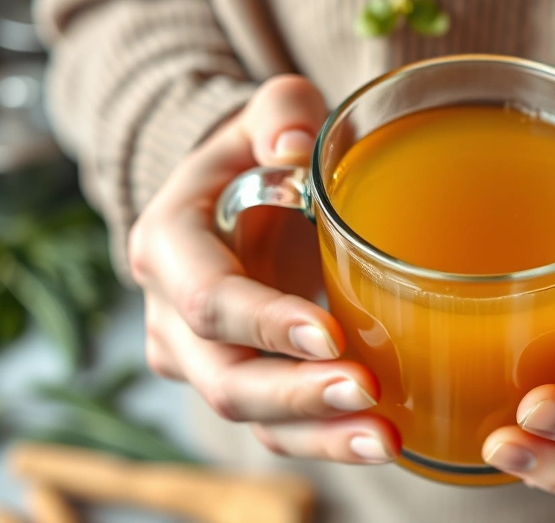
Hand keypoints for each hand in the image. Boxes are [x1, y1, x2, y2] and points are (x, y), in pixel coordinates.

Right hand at [129, 75, 398, 463]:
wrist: (238, 198)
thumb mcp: (264, 116)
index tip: (330, 334)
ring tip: (384, 438)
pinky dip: (325, 440)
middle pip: (225, 377)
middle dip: (296, 394)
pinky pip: (277, 428)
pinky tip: (378, 439)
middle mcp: (173, 317)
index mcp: (170, 246)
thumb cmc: (258, 156)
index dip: (264, 322)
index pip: (209, 298)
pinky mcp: (240, 384)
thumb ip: (278, 114)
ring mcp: (201, 360)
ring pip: (251, 417)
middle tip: (368, 392)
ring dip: (317, 434)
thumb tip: (293, 149)